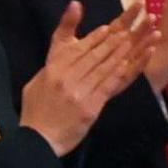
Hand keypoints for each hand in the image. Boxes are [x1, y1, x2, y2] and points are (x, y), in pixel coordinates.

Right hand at [22, 3, 155, 153]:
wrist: (37, 139)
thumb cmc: (35, 111)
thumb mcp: (36, 82)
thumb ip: (52, 64)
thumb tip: (64, 49)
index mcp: (53, 70)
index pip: (77, 49)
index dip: (94, 38)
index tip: (107, 28)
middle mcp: (66, 78)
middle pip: (93, 55)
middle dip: (111, 41)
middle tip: (127, 30)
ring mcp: (79, 92)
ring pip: (103, 68)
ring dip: (119, 53)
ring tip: (132, 41)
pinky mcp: (90, 107)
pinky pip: (107, 86)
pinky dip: (118, 73)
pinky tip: (127, 63)